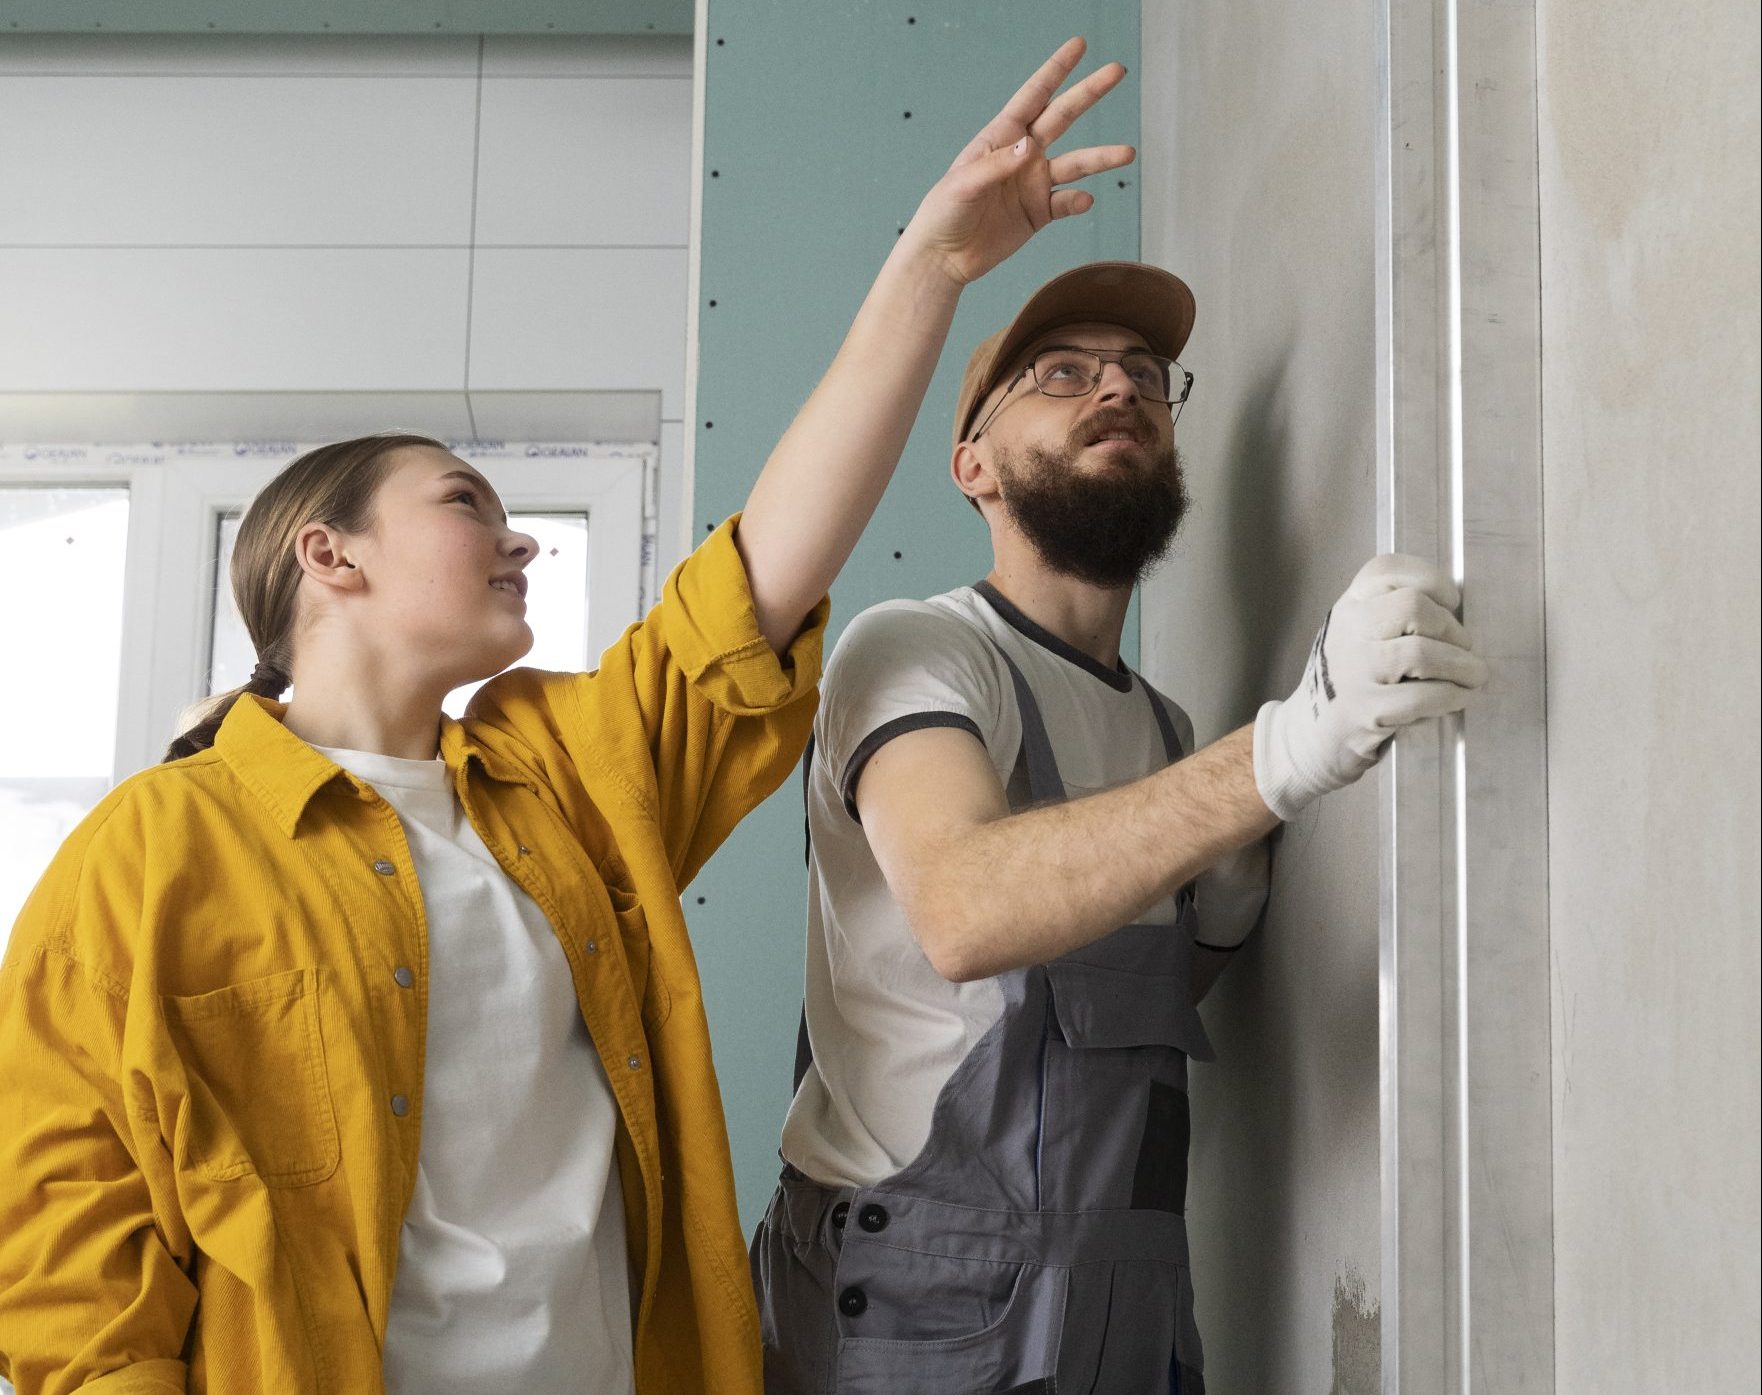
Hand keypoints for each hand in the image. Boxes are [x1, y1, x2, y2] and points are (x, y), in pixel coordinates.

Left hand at [900, 36, 1135, 286]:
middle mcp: (1023, 155)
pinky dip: (1077, 201)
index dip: (1056, 69)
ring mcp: (1033, 184)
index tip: (1078, 45)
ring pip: (1076, 164)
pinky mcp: (1039, 213)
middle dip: (1089, 92)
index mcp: (1001, 137)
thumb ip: (996, 164)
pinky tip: (1084, 201)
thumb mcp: (963, 184)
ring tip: (1127, 152)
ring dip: (1101, 158)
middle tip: (1117, 70)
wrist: (944, 257)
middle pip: (1063, 116)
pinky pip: (1066, 203)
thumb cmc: (944, 213)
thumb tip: (1030, 146)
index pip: (1034, 96)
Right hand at [1252, 555, 1489, 820]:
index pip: (1386, 570)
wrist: (1310, 735)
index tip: (1451, 602)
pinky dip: (1453, 696)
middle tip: (1464, 647)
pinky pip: (1424, 696)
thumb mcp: (1358, 633)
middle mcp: (1347, 632)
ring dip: (1462, 665)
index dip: (1431, 579)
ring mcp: (1355, 671)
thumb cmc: (1350, 681)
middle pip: (1413, 606)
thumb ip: (1392, 614)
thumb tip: (1458, 618)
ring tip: (1474, 675)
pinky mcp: (1367, 710)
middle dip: (1451, 628)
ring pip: (1422, 651)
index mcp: (1349, 606)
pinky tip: (1459, 698)